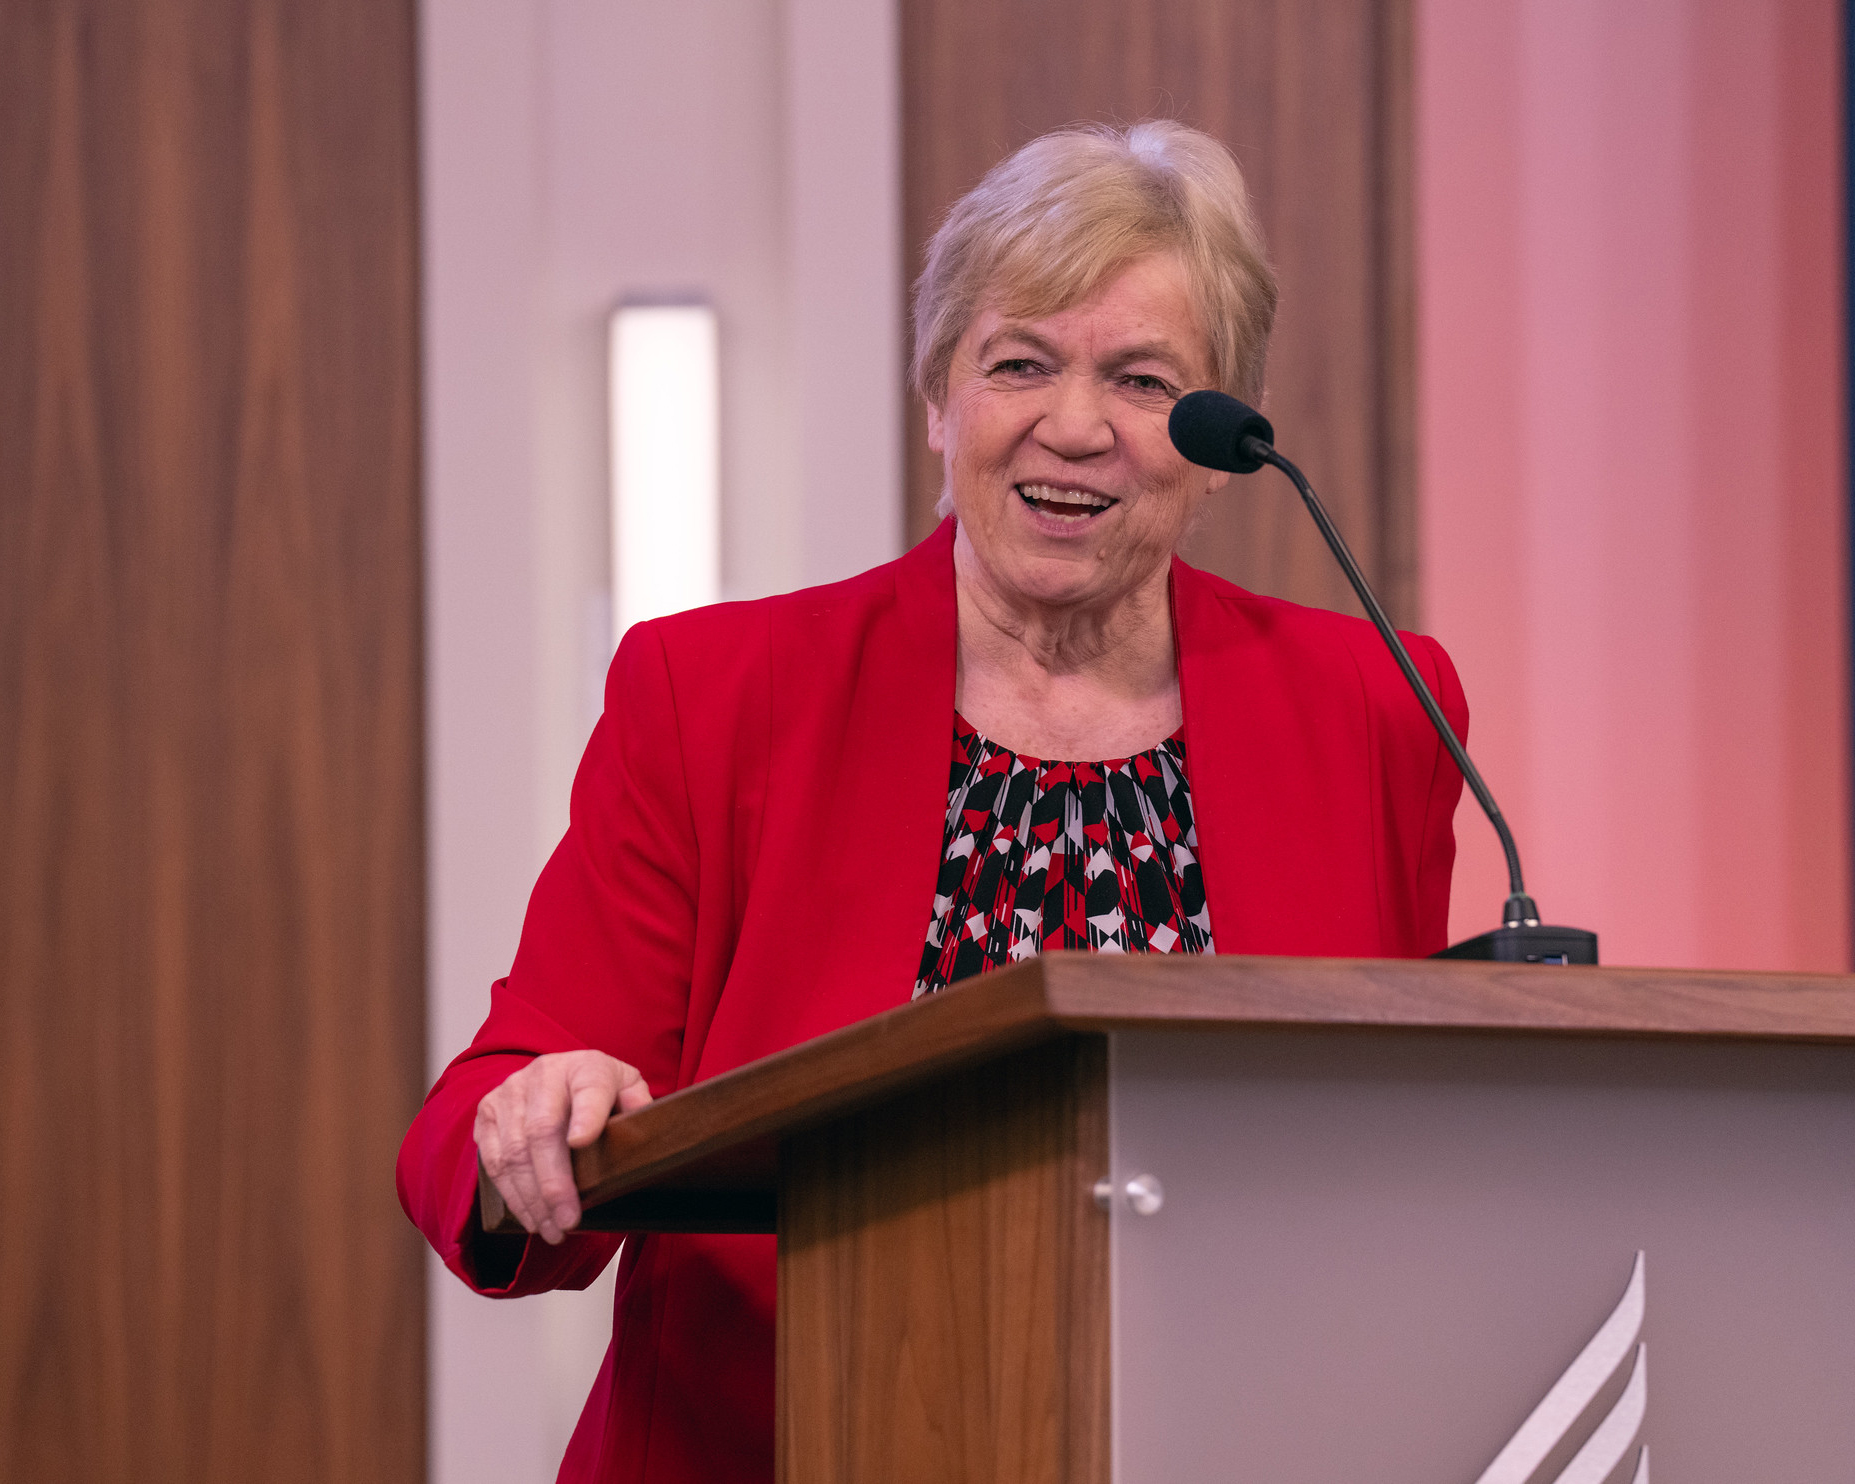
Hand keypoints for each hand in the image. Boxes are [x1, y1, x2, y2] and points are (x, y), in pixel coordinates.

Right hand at [474, 1050, 653, 1243]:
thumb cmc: (598, 1089)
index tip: (582, 1142)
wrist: (556, 1071)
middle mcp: (544, 1073)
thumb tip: (644, 1126)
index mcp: (586, 1066)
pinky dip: (512, 1195)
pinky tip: (531, 1217)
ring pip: (514, 1151)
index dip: (585, 1115)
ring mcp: (510, 1092)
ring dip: (532, 1198)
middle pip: (542, 1130)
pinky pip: (493, 1160)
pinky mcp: (488, 1112)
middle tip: (568, 1219)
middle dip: (554, 1182)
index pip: (589, 1089)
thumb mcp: (626, 1088)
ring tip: (552, 1229)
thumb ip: (638, 1104)